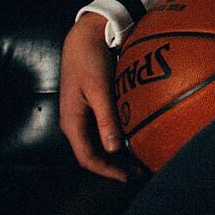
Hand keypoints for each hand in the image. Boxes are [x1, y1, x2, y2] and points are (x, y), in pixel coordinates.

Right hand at [59, 11, 131, 181]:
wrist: (86, 36)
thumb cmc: (90, 60)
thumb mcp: (99, 88)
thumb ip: (106, 117)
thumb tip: (114, 148)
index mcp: (72, 122)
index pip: (87, 158)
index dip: (107, 171)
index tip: (128, 178)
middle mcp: (77, 123)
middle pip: (94, 154)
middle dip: (115, 167)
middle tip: (141, 172)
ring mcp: (85, 115)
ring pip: (101, 143)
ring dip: (119, 154)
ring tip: (142, 159)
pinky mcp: (95, 106)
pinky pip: (106, 129)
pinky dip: (121, 137)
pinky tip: (138, 137)